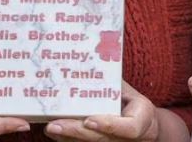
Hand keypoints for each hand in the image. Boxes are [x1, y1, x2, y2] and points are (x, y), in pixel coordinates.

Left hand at [45, 81, 160, 140]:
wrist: (142, 125)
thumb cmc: (133, 104)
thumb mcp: (130, 91)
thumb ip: (114, 82)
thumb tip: (93, 57)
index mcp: (140, 120)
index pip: (129, 129)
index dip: (108, 125)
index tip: (89, 120)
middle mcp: (126, 138)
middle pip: (101, 139)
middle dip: (76, 132)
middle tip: (55, 125)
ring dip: (67, 136)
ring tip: (50, 127)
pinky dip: (66, 139)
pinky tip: (53, 131)